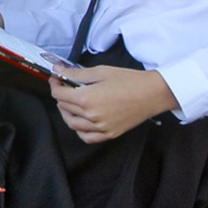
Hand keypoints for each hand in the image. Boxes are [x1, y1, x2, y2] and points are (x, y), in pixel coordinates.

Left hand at [49, 64, 178, 142]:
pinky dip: (80, 130)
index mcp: (87, 99)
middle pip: (64, 107)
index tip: (57, 78)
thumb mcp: (100, 72)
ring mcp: (100, 127)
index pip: (59, 94)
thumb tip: (59, 71)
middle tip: (66, 86)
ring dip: (67, 112)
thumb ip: (77, 74)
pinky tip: (81, 120)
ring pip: (72, 124)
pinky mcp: (109, 134)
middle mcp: (91, 116)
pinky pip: (86, 137)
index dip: (55, 84)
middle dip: (61, 95)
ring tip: (72, 102)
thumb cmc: (129, 81)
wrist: (152, 93)